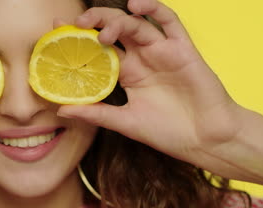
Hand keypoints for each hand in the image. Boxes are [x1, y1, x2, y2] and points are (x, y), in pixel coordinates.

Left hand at [58, 0, 242, 170]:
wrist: (206, 140)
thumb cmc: (168, 132)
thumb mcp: (125, 122)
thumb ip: (96, 113)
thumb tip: (60, 109)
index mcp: (127, 74)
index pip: (99, 50)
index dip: (80, 39)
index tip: (56, 31)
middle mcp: (142, 59)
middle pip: (114, 31)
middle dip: (94, 23)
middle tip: (75, 25)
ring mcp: (161, 52)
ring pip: (135, 24)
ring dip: (116, 22)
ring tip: (102, 32)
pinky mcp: (182, 49)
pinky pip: (169, 22)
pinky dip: (153, 9)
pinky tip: (136, 5)